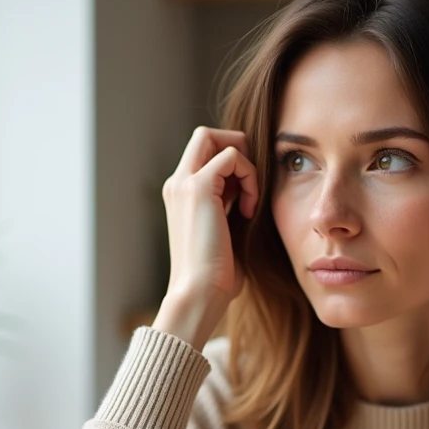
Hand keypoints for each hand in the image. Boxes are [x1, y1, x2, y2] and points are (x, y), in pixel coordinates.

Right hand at [161, 126, 259, 306]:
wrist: (200, 294)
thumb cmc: (216, 276)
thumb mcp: (225, 232)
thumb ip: (231, 206)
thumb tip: (251, 190)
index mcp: (180, 194)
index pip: (204, 152)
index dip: (232, 164)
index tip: (245, 197)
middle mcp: (177, 184)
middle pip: (206, 135)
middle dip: (239, 150)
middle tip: (251, 187)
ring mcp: (184, 183)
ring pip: (216, 137)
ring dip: (246, 165)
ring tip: (249, 203)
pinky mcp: (198, 187)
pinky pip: (232, 156)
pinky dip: (250, 177)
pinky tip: (249, 209)